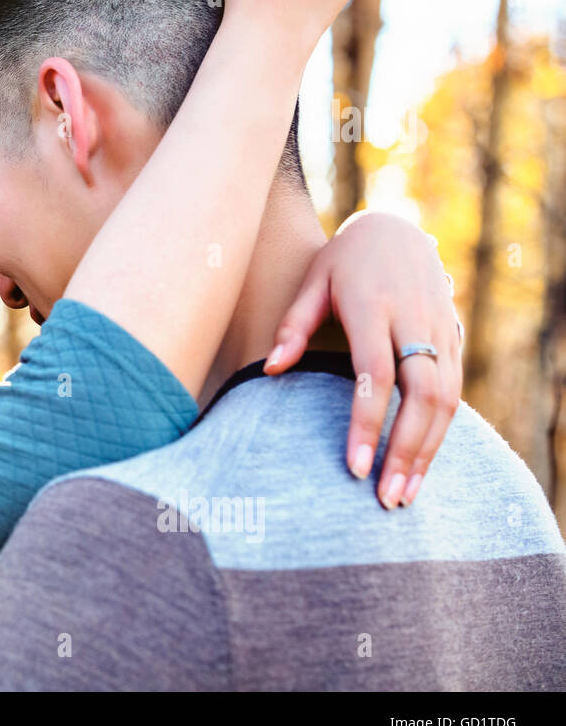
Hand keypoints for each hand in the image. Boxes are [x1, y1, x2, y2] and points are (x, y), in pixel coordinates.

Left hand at [265, 212, 462, 508]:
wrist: (396, 227)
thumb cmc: (343, 260)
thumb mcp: (310, 281)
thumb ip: (292, 327)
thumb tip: (269, 371)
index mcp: (375, 307)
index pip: (375, 374)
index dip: (367, 423)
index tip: (356, 468)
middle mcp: (414, 320)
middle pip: (422, 396)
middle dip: (407, 451)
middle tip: (387, 498)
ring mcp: (440, 330)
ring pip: (447, 400)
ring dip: (428, 451)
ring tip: (405, 495)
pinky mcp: (454, 339)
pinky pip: (455, 393)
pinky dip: (442, 432)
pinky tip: (422, 464)